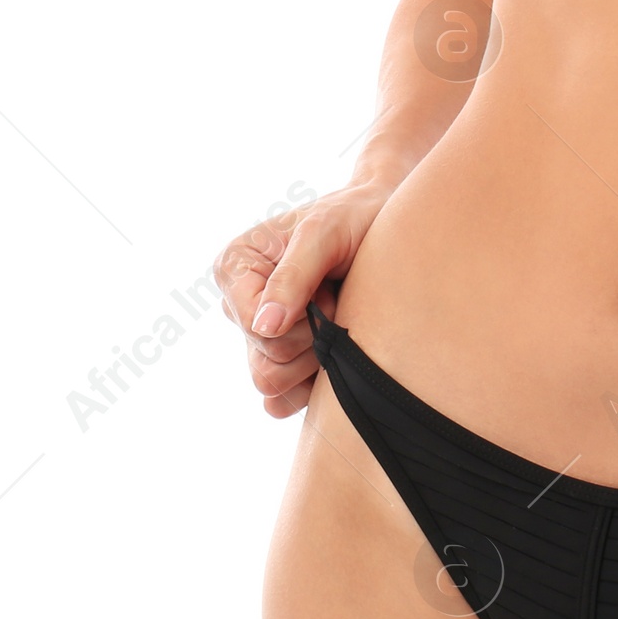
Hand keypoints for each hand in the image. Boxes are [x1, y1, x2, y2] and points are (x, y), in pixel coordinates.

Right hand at [213, 178, 391, 418]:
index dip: (297, 320)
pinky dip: (311, 387)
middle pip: (264, 363)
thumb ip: (295, 275)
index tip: (325, 289)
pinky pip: (282, 401)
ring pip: (273, 385)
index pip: (253, 326)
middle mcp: (242, 306)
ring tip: (338, 320)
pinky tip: (336, 355)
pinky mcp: (283, 359)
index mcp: (235, 269)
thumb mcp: (324, 233)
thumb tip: (265, 327)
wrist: (382, 221)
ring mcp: (261, 336)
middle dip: (311, 339)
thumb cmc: (352, 217)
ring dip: (316, 360)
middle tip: (337, 302)